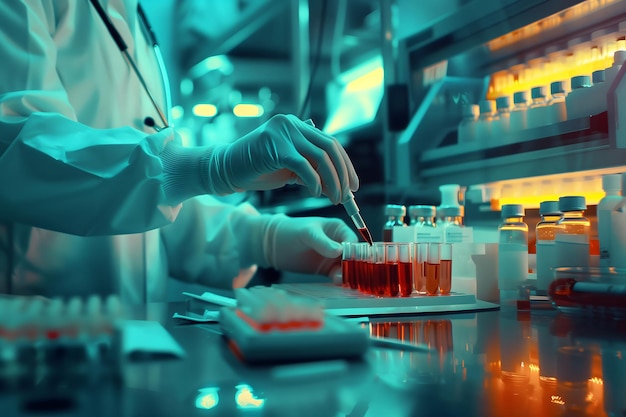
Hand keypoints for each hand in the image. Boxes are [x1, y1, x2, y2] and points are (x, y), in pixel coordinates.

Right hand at [206, 114, 358, 203]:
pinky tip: (316, 193)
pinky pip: (304, 165)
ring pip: (320, 157)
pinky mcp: (275, 147)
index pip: (330, 143)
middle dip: (342, 174)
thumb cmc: (258, 170)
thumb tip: (337, 181)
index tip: (353, 185)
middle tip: (346, 196)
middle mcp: (292, 124)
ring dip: (332, 181)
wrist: (227, 169)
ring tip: (334, 198)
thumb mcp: (290, 168)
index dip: (345, 165)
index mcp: (297, 126)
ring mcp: (283, 133)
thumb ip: (310, 168)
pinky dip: (314, 182)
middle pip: (330, 148)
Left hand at [262, 215, 357, 280]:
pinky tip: (337, 283)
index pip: (352, 241)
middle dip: (353, 265)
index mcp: (337, 229)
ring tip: (339, 279)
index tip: (349, 260)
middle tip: (347, 273)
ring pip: (347, 267)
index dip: (353, 251)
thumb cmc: (290, 231)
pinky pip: (338, 275)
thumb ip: (322, 242)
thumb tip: (339, 251)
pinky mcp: (326, 269)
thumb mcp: (307, 234)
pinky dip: (339, 280)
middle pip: (353, 256)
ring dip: (347, 274)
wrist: (273, 245)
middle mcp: (338, 243)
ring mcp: (333, 257)